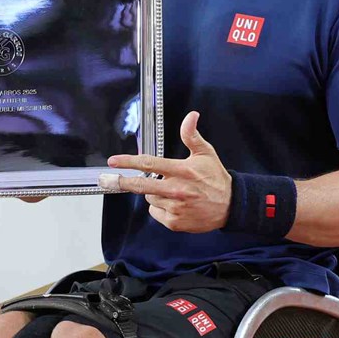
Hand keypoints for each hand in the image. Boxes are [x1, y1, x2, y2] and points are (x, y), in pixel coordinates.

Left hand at [101, 112, 231, 232]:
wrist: (231, 206)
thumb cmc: (216, 178)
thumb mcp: (206, 153)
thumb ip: (191, 135)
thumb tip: (191, 115)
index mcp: (182, 171)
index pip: (149, 164)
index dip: (128, 162)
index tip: (113, 161)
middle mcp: (176, 190)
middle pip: (141, 186)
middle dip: (122, 182)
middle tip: (108, 179)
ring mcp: (175, 207)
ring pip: (149, 198)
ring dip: (153, 194)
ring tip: (171, 191)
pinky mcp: (174, 222)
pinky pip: (155, 213)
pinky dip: (160, 208)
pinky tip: (174, 204)